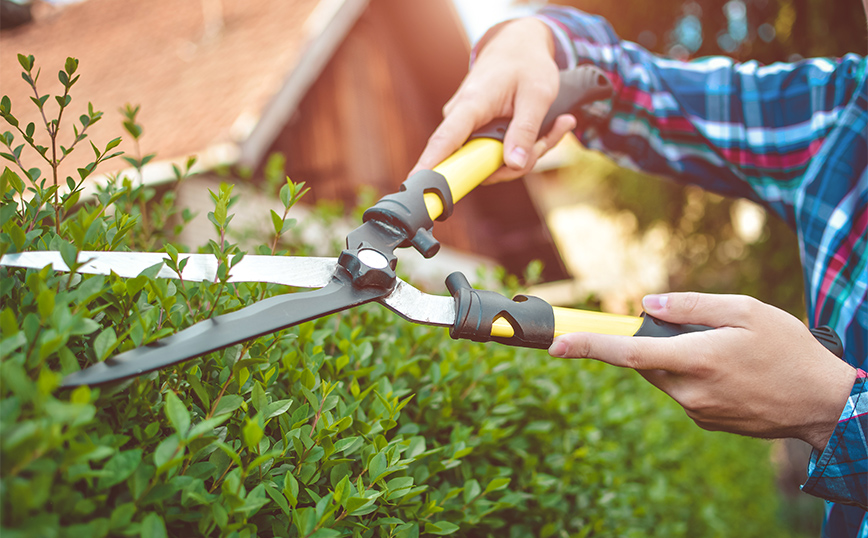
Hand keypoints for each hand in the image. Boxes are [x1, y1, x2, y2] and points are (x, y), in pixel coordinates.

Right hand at [410, 18, 576, 181]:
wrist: (518, 45)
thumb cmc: (528, 65)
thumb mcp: (538, 94)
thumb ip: (525, 130)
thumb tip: (514, 165)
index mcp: (471, 104)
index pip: (444, 140)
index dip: (429, 166)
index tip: (413, 185)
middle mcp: (461, 118)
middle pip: (480, 163)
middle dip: (521, 161)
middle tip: (553, 135)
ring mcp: (466, 128)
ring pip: (493, 161)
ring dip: (528, 154)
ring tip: (556, 125)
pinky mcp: (475, 133)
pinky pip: (497, 154)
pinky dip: (524, 147)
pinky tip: (549, 127)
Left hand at [548, 292, 856, 450]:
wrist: (823, 404)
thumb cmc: (789, 350)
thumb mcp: (747, 311)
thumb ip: (692, 305)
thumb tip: (648, 305)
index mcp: (696, 359)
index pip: (628, 352)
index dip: (588, 346)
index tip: (556, 346)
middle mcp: (689, 390)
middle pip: (643, 360)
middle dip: (653, 339)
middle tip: (693, 328)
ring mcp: (695, 410)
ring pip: (661, 375)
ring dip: (674, 357)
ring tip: (723, 351)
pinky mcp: (703, 420)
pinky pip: (680, 390)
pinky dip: (690, 374)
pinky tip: (729, 372)